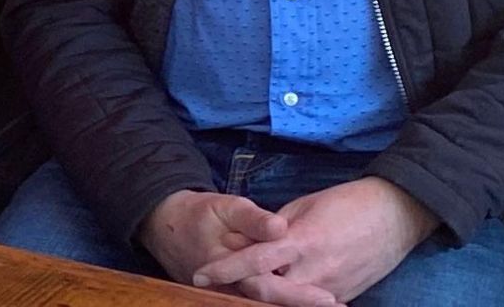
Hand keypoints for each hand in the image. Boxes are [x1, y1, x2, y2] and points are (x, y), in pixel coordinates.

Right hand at [141, 191, 335, 305]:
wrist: (165, 229)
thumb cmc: (200, 215)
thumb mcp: (224, 207)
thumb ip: (253, 220)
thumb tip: (280, 228)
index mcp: (231, 264)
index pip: (268, 286)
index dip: (299, 295)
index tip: (329, 299)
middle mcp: (230, 287)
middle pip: (270, 302)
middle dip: (303, 305)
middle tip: (338, 306)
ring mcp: (229, 294)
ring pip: (262, 305)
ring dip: (294, 304)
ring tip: (333, 304)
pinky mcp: (230, 296)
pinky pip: (255, 303)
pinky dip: (280, 301)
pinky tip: (308, 299)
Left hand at [191, 178, 436, 303]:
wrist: (396, 215)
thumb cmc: (347, 203)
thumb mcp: (303, 207)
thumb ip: (275, 229)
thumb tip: (249, 242)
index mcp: (301, 241)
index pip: (254, 261)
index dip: (224, 269)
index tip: (200, 275)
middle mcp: (316, 270)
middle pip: (267, 292)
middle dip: (240, 290)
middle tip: (214, 286)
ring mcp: (332, 287)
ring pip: (288, 303)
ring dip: (265, 297)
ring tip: (243, 290)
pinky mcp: (345, 295)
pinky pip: (310, 305)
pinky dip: (291, 301)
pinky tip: (279, 294)